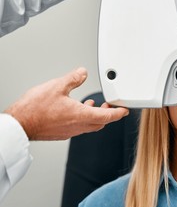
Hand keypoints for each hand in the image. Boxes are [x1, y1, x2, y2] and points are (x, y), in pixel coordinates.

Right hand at [4, 67, 128, 139]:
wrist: (20, 124)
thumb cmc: (35, 109)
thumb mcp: (57, 86)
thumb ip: (73, 79)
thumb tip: (82, 73)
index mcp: (81, 116)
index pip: (108, 116)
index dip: (119, 113)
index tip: (125, 111)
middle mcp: (78, 126)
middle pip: (101, 123)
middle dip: (109, 114)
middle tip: (111, 106)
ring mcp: (70, 131)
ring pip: (90, 126)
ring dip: (95, 116)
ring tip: (94, 105)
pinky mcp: (62, 133)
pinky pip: (79, 127)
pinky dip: (84, 119)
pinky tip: (76, 110)